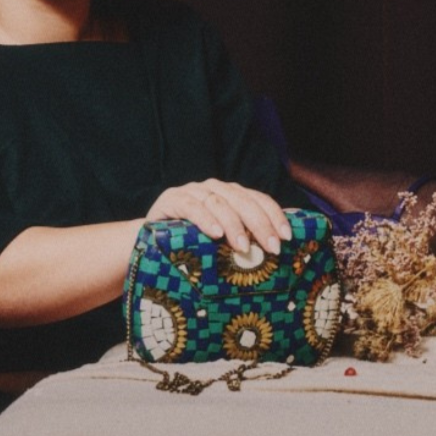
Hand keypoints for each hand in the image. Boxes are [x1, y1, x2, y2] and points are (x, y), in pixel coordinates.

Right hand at [146, 180, 292, 256]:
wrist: (148, 241)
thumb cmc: (191, 243)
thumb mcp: (221, 239)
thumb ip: (245, 236)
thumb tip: (280, 246)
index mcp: (231, 194)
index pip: (259, 199)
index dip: (275, 216)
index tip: (287, 237)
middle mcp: (214, 188)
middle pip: (243, 201)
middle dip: (260, 225)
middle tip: (272, 247)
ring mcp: (192, 192)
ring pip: (219, 203)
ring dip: (234, 226)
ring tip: (244, 247)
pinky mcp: (171, 200)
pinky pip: (191, 208)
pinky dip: (205, 220)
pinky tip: (215, 234)